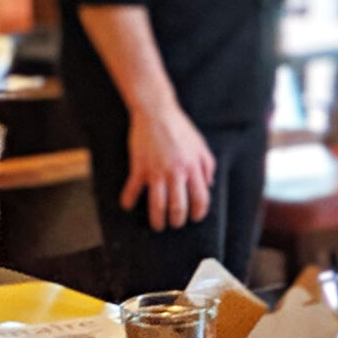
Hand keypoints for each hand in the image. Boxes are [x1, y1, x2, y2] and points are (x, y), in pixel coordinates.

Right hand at [121, 100, 215, 231]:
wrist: (156, 111)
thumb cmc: (180, 128)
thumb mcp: (201, 145)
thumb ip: (207, 166)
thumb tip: (209, 185)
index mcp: (193, 168)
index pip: (201, 199)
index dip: (199, 213)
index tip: (195, 218)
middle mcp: (176, 172)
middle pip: (179, 207)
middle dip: (177, 221)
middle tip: (174, 224)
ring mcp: (156, 171)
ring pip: (158, 205)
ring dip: (157, 220)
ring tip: (157, 226)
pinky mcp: (139, 166)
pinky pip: (132, 189)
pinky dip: (128, 200)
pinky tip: (127, 206)